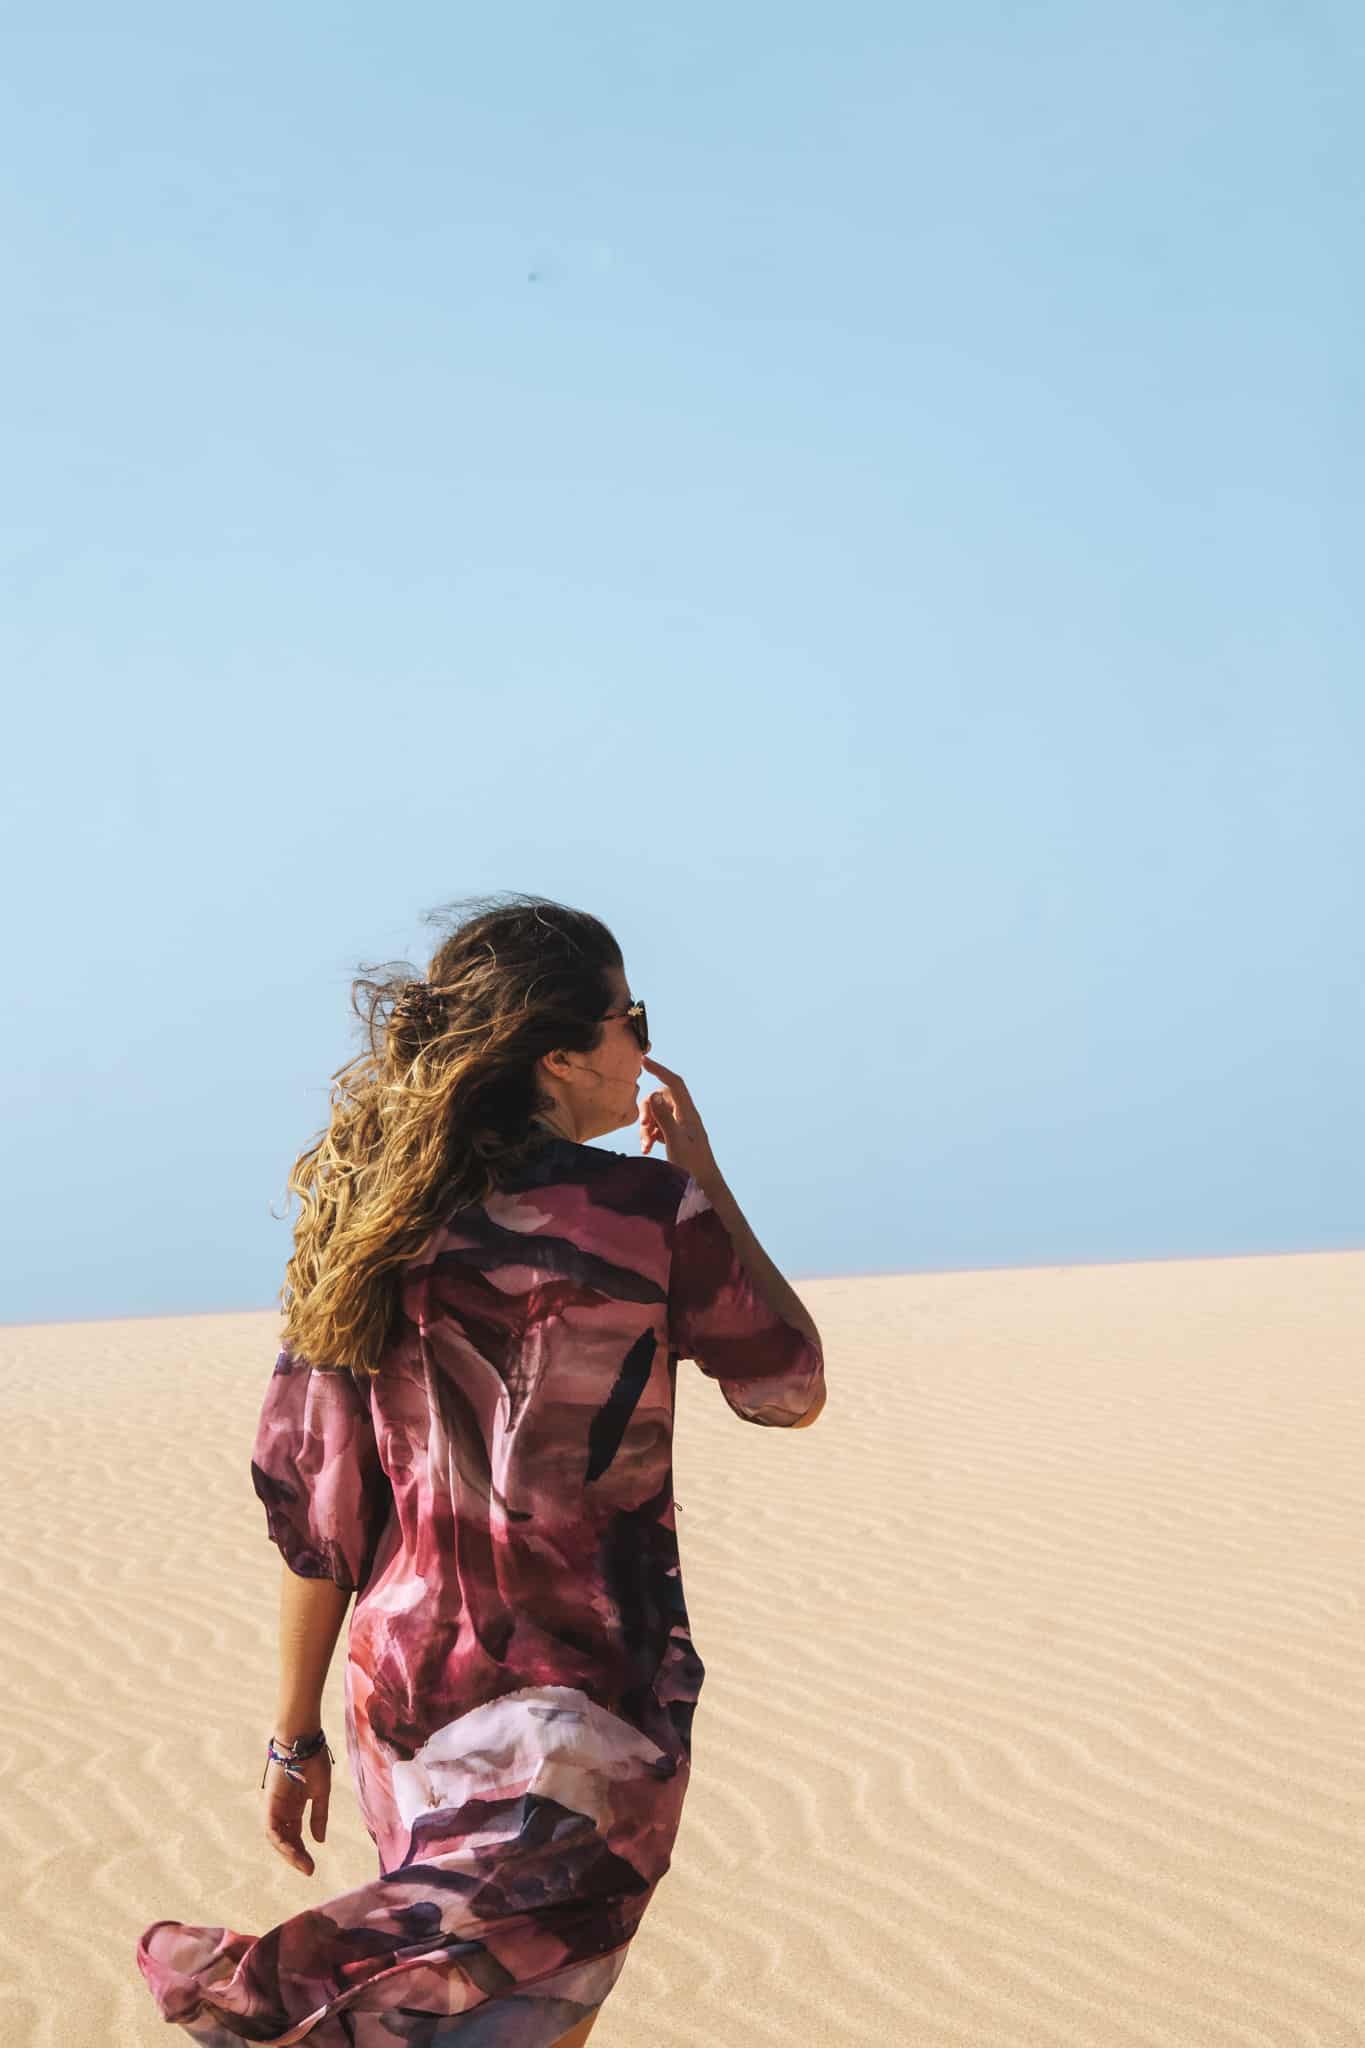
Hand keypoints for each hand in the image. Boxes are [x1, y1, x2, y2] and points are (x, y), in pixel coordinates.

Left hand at [262, 1743, 329, 1876]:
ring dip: (288, 1853)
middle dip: (296, 1856)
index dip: (302, 1851)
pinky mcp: (269, 1802)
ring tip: (303, 1864)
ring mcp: (274, 1806)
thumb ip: (319, 1816)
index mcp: (294, 1807)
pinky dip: (280, 1841)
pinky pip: (271, 1827)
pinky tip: (292, 1850)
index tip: (312, 1866)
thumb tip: (319, 1840)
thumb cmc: (313, 1760)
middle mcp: (282, 1809)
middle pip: (285, 1839)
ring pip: (276, 1837)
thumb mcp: (320, 1793)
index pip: (295, 1835)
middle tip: (309, 1869)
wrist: (303, 1739)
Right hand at [638, 1055, 718, 1183]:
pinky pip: (658, 1128)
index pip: (674, 1084)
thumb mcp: (675, 1142)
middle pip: (661, 1100)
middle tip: (644, 1126)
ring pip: (657, 1115)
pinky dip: (650, 1135)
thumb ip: (664, 1119)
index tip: (644, 1061)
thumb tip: (654, 1095)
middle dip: (647, 1110)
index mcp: (688, 1114)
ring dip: (647, 1127)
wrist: (704, 1188)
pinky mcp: (675, 1139)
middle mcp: (685, 1118)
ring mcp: (680, 1128)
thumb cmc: (692, 1167)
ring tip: (645, 1146)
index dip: (660, 1070)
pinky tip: (647, 1149)